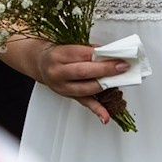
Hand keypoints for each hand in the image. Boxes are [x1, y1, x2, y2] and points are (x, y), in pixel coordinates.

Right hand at [4, 39, 118, 123]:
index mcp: (58, 55)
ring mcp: (62, 87)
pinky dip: (97, 110)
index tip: (116, 55)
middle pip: (83, 72)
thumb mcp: (69, 46)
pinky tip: (106, 116)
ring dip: (104, 85)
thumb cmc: (58, 53)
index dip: (101, 55)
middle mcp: (58, 72)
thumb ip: (88, 50)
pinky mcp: (69, 96)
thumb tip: (109, 54)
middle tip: (121, 67)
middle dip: (105, 69)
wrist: (41, 63)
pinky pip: (85, 103)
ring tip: (118, 80)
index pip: (82, 54)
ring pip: (85, 88)